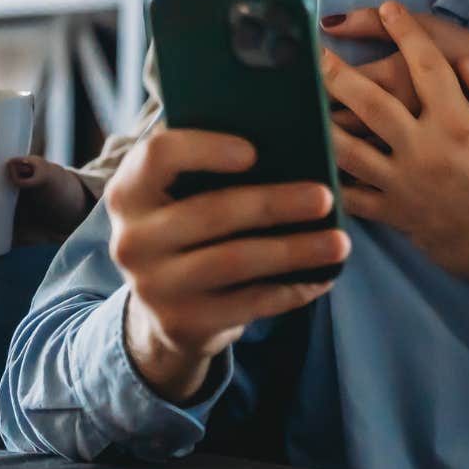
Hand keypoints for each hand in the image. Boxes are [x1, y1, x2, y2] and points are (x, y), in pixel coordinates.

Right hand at [106, 126, 348, 403]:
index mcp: (129, 192)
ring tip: (340, 243)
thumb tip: (291, 146)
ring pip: (235, 261)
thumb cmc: (188, 229)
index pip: (157, 155)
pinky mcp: (182, 323)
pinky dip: (291, 290)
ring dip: (294, 250)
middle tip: (325, 197)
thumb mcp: (181, 197)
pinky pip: (248, 303)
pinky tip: (323, 277)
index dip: (204, 149)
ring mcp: (154, 286)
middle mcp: (132, 239)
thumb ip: (210, 170)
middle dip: (274, 204)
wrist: (161, 308)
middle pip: (210, 213)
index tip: (254, 151)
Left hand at [323, 1, 468, 353]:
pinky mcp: (397, 217)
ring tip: (300, 101)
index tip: (390, 7)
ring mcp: (404, 187)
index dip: (406, 31)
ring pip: (348, 149)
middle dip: (337, 72)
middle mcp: (423, 152)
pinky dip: (331, 177)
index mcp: (458, 125)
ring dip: (321, 121)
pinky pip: (353, 196)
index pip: (426, 65)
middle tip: (312, 51)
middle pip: (369, 102)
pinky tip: (313, 160)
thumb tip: (463, 63)